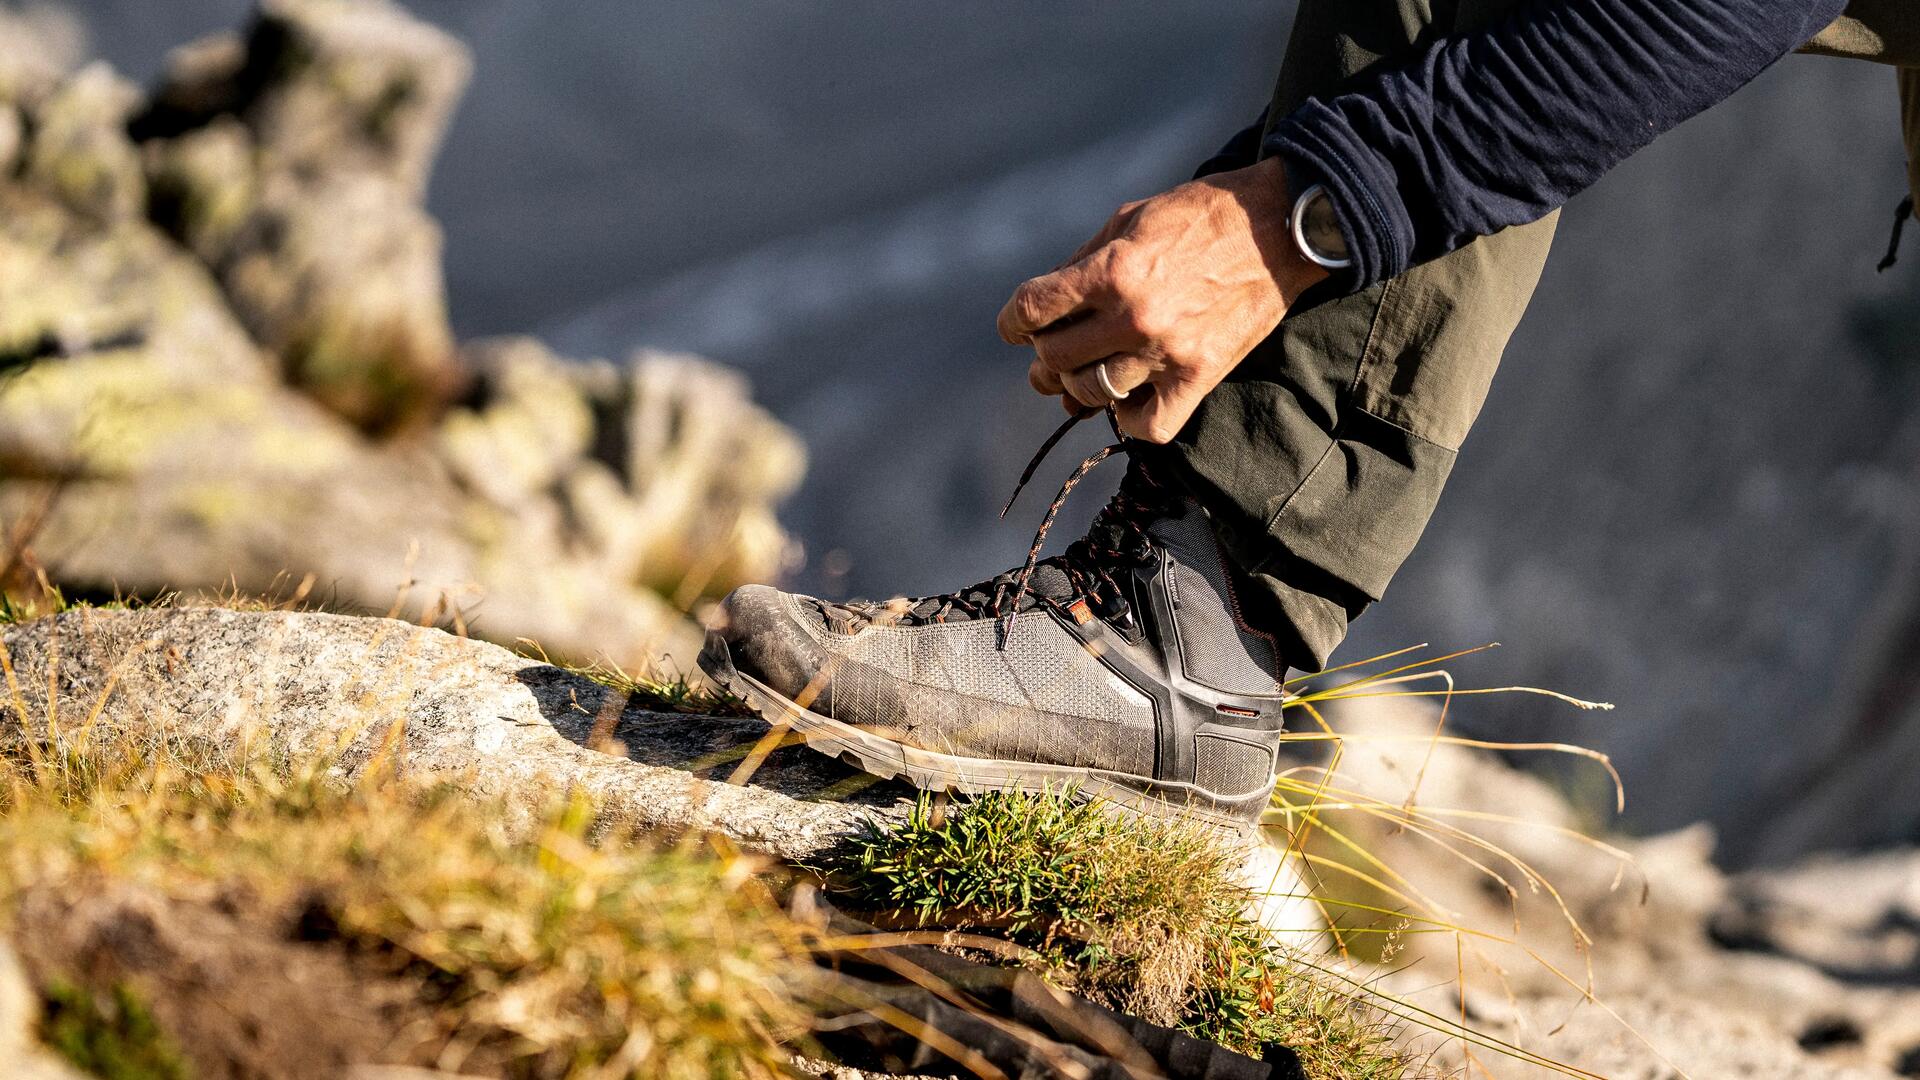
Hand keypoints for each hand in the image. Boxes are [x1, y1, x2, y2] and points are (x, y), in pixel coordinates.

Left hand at [997, 157, 1326, 442]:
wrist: (1280, 229)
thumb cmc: (1201, 215)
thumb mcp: (1129, 218)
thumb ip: (1082, 261)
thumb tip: (1043, 304)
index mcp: (1112, 270)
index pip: (1033, 309)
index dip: (1012, 321)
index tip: (1014, 327)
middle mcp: (1134, 317)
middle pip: (1055, 358)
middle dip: (1042, 354)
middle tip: (1048, 350)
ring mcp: (1167, 353)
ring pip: (1093, 393)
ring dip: (1077, 386)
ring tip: (1080, 374)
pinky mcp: (1200, 376)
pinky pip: (1149, 425)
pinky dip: (1128, 418)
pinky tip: (1124, 400)